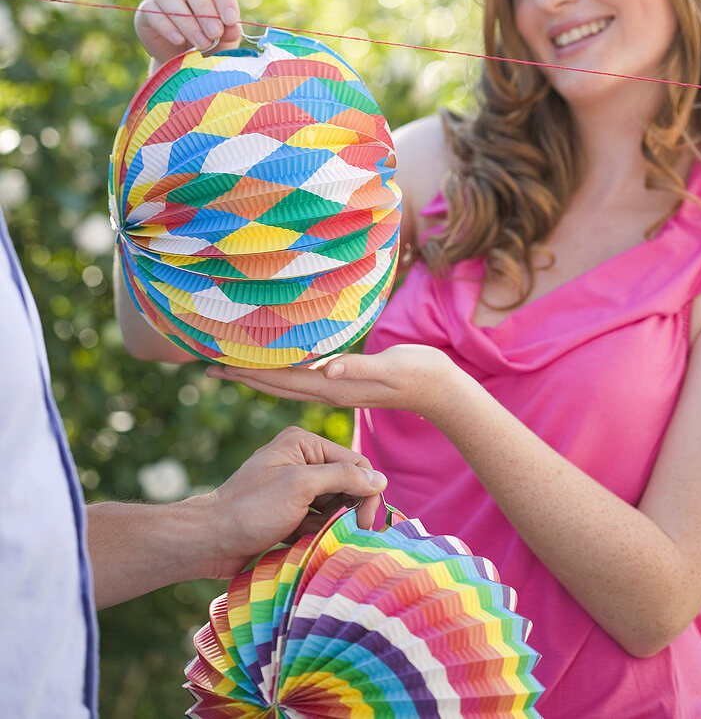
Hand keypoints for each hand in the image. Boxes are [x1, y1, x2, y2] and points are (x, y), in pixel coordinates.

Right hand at [135, 0, 241, 68]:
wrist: (186, 54)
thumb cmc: (211, 33)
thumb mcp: (226, 31)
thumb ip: (230, 28)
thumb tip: (232, 29)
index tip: (231, 20)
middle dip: (203, 5)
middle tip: (215, 32)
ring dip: (187, 20)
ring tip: (202, 42)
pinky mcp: (145, 8)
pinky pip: (152, 12)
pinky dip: (168, 27)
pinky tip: (180, 41)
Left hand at [192, 426, 387, 577]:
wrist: (209, 540)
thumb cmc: (252, 509)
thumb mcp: (301, 486)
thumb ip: (343, 478)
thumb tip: (380, 478)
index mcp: (303, 444)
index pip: (354, 463)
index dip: (366, 491)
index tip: (364, 523)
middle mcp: (301, 460)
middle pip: (347, 484)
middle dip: (349, 509)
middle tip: (349, 534)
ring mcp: (294, 487)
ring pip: (334, 505)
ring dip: (332, 523)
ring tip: (316, 537)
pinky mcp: (288, 511)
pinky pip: (317, 520)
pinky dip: (316, 532)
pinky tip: (303, 541)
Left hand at [205, 345, 456, 422]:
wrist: (441, 391)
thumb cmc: (420, 374)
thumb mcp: (392, 369)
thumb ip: (361, 369)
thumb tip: (328, 371)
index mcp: (334, 386)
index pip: (282, 379)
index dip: (249, 371)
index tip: (218, 363)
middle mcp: (328, 390)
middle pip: (275, 384)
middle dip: (242, 374)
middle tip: (206, 363)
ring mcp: (335, 389)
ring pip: (286, 383)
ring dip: (256, 374)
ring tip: (230, 364)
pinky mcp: (343, 384)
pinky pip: (302, 378)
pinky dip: (280, 371)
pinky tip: (274, 364)